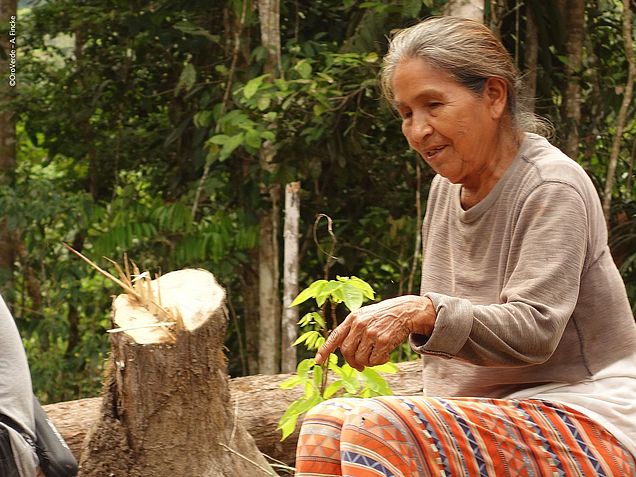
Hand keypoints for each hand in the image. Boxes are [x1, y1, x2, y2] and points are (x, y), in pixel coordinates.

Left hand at [315, 295, 434, 370]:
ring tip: (376, 355)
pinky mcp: (383, 340)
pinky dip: (379, 362)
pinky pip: (375, 361)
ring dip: (368, 362)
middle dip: (352, 362)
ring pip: (360, 359)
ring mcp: (371, 332)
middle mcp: (359, 324)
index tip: (318, 361)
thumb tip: (344, 350)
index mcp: (353, 318)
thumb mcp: (365, 316)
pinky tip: (386, 355)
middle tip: (360, 365)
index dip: (325, 350)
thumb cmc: (384, 316)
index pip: (335, 336)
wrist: (406, 310)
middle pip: (347, 352)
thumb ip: (353, 329)